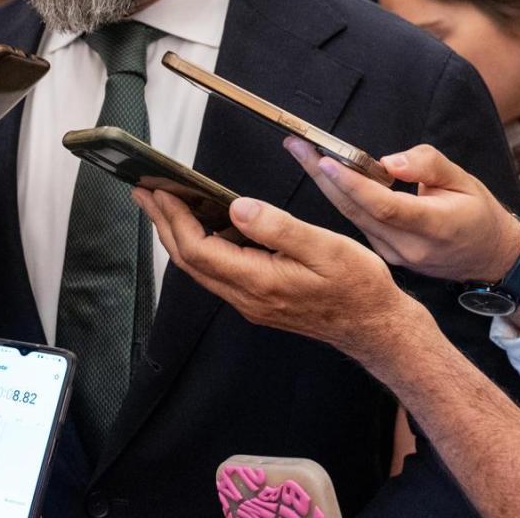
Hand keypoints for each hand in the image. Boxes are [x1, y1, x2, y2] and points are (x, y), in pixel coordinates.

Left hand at [133, 188, 424, 360]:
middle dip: (164, 223)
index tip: (158, 191)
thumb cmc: (357, 287)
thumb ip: (278, 228)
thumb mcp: (325, 248)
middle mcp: (246, 297)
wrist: (375, 328)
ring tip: (164, 205)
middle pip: (189, 259)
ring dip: (178, 234)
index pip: (198, 248)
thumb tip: (236, 207)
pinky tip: (204, 226)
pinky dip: (200, 245)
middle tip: (144, 193)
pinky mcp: (258, 301)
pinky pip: (217, 271)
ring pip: (200, 267)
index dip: (174, 218)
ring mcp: (250, 302)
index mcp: (258, 281)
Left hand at [285, 138, 519, 283]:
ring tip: (302, 153)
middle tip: (298, 146)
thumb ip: (427, 166)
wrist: (489, 259)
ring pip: (352, 218)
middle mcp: (410, 247)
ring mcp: (396, 256)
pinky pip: (358, 224)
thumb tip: (388, 162)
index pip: (385, 206)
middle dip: (324, 176)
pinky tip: (325, 176)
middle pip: (358, 211)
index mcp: (435, 226)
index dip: (353, 184)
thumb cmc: (478, 214)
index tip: (326, 160)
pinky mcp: (387, 256)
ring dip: (326, 185)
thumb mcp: (464, 180)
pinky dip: (341, 199)